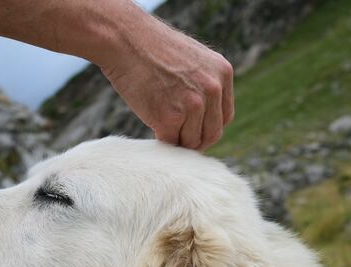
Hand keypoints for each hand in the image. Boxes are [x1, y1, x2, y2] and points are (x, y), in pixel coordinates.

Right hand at [100, 19, 233, 150]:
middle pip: (211, 134)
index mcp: (222, 73)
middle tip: (177, 137)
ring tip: (160, 125)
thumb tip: (203, 114)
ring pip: (191, 142)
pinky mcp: (169, 117)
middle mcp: (212, 89)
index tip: (193, 131)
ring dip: (176, 140)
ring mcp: (192, 104)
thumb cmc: (151, 48)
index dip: (207, 128)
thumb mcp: (193, 60)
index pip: (224, 117)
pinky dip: (160, 140)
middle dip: (194, 140)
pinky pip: (170, 143)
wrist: (125, 39)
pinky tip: (152, 125)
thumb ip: (204, 84)